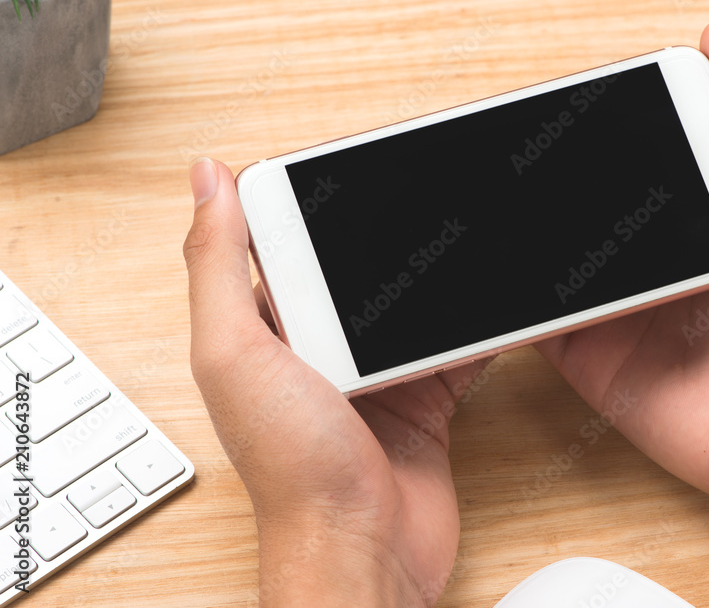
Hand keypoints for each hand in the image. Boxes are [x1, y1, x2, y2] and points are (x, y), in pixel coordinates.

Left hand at [184, 160, 481, 605]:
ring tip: (472, 228)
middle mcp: (315, 349)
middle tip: (432, 186)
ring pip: (410, 305)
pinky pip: (452, 348)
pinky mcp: (421, 402)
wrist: (364, 550)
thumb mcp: (236, 353)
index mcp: (264, 329)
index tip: (350, 162)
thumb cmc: (294, 469)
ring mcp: (372, 376)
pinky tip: (496, 300)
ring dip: (439, 276)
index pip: (287, 242)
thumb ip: (218, 266)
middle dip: (393, 233)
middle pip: (359, 269)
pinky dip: (474, 325)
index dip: (316, 201)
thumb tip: (207, 179)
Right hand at [537, 21, 708, 605]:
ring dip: (529, 242)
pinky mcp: (595, 361)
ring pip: (558, 265)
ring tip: (495, 209)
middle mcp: (663, 266)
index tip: (577, 112)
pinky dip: (515, 305)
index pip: (642, 168)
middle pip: (592, 217)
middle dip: (557, 191)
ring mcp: (624, 314)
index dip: (609, 141)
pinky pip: (541, 325)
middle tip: (518, 157)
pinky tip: (498, 278)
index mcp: (707, 223)